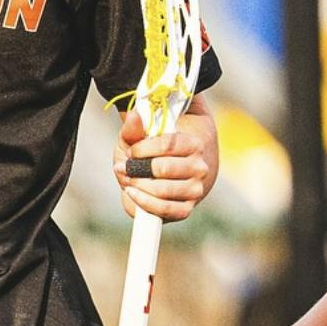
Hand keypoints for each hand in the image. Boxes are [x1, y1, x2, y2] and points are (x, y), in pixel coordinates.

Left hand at [114, 102, 217, 221]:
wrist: (164, 178)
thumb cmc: (151, 156)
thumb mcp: (140, 141)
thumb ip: (135, 130)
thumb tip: (133, 116)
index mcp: (194, 145)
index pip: (167, 144)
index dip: (142, 149)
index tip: (131, 151)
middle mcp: (199, 167)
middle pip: (163, 168)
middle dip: (137, 169)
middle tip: (127, 168)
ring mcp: (195, 189)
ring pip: (163, 189)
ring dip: (138, 185)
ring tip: (129, 180)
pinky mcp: (186, 209)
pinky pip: (165, 209)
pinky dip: (145, 203)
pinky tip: (132, 193)